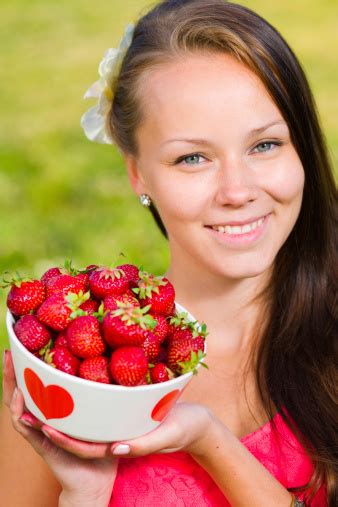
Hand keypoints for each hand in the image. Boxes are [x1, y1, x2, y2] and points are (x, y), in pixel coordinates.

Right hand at [2, 350, 117, 504]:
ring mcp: (39, 433)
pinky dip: (24, 415)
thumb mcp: (102, 414)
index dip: (28, 369)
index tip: (25, 348)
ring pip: (19, 410)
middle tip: (9, 353)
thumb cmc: (102, 446)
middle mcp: (42, 420)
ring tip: (10, 371)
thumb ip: (103, 397)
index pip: (36, 387)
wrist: (97, 480)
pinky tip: (23, 401)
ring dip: (12, 390)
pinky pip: (28, 430)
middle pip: (21, 394)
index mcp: (54, 411)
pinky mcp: (42, 446)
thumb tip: (117, 366)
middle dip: (12, 374)